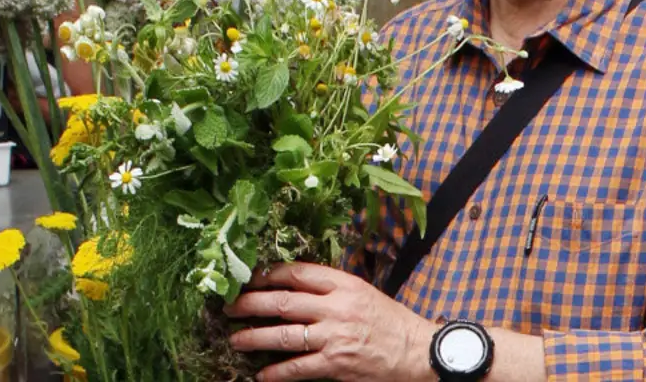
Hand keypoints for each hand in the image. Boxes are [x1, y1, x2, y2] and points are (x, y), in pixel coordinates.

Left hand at [226, 262, 437, 381]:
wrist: (417, 352)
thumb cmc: (390, 321)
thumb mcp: (362, 292)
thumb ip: (330, 287)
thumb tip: (292, 285)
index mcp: (343, 284)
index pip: (297, 273)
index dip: (267, 274)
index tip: (249, 277)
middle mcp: (336, 307)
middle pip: (283, 301)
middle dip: (250, 303)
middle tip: (229, 306)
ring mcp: (334, 337)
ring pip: (283, 335)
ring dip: (254, 337)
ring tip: (235, 339)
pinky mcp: (336, 365)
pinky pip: (298, 368)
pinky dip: (276, 373)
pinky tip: (261, 374)